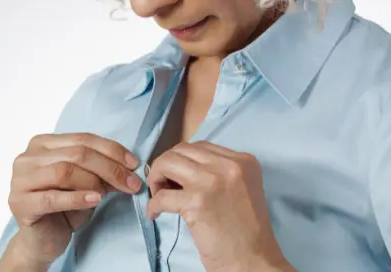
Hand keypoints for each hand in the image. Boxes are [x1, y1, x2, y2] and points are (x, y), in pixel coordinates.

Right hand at [3, 133, 142, 266]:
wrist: (42, 241)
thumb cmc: (63, 209)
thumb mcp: (85, 184)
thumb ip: (99, 170)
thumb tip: (129, 166)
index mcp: (41, 144)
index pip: (82, 139)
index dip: (111, 150)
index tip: (134, 164)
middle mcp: (27, 157)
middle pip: (76, 154)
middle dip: (109, 168)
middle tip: (131, 183)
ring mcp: (20, 180)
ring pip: (64, 171)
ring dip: (93, 182)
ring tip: (106, 194)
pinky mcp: (20, 203)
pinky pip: (53, 198)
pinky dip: (77, 198)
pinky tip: (94, 200)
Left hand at [146, 141, 291, 271]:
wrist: (253, 261)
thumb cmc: (246, 231)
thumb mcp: (241, 189)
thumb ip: (217, 172)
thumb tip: (180, 166)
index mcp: (243, 161)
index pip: (200, 146)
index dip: (182, 159)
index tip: (176, 175)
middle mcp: (229, 167)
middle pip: (181, 150)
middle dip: (165, 165)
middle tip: (162, 185)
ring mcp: (212, 182)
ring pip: (166, 164)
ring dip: (156, 179)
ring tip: (158, 195)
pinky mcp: (196, 202)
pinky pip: (161, 196)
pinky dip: (152, 205)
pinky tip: (155, 214)